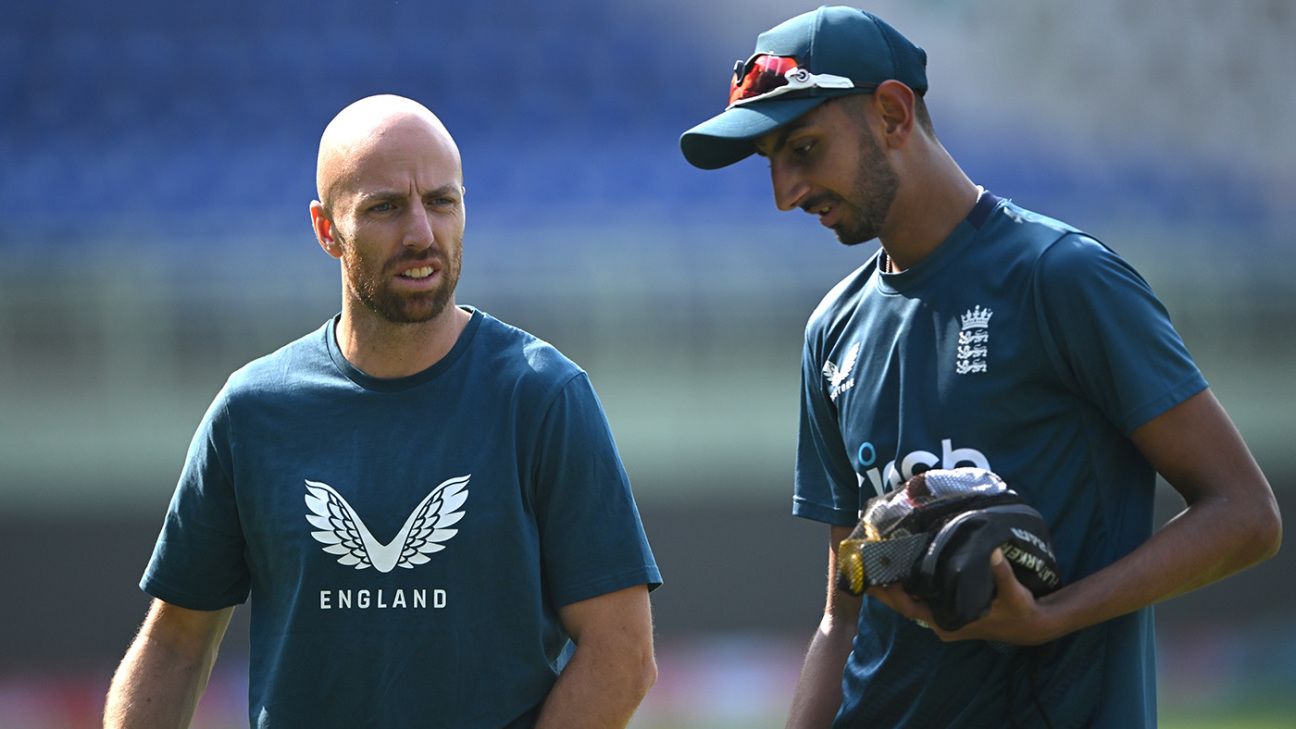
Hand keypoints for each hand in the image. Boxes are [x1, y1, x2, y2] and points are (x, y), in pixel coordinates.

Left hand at [866, 549, 1058, 645]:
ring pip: (913, 601)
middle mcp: (942, 623)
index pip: (910, 609)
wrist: (1034, 625)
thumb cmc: (1021, 610)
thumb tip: (992, 550)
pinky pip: (923, 598)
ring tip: (881, 562)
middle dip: (886, 587)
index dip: (891, 595)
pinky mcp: (950, 611)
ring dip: (897, 585)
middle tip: (867, 565)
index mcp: (949, 622)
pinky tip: (905, 567)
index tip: (875, 579)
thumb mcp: (1013, 592)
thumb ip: (1001, 573)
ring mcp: (945, 618)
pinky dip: (912, 585)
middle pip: (905, 605)